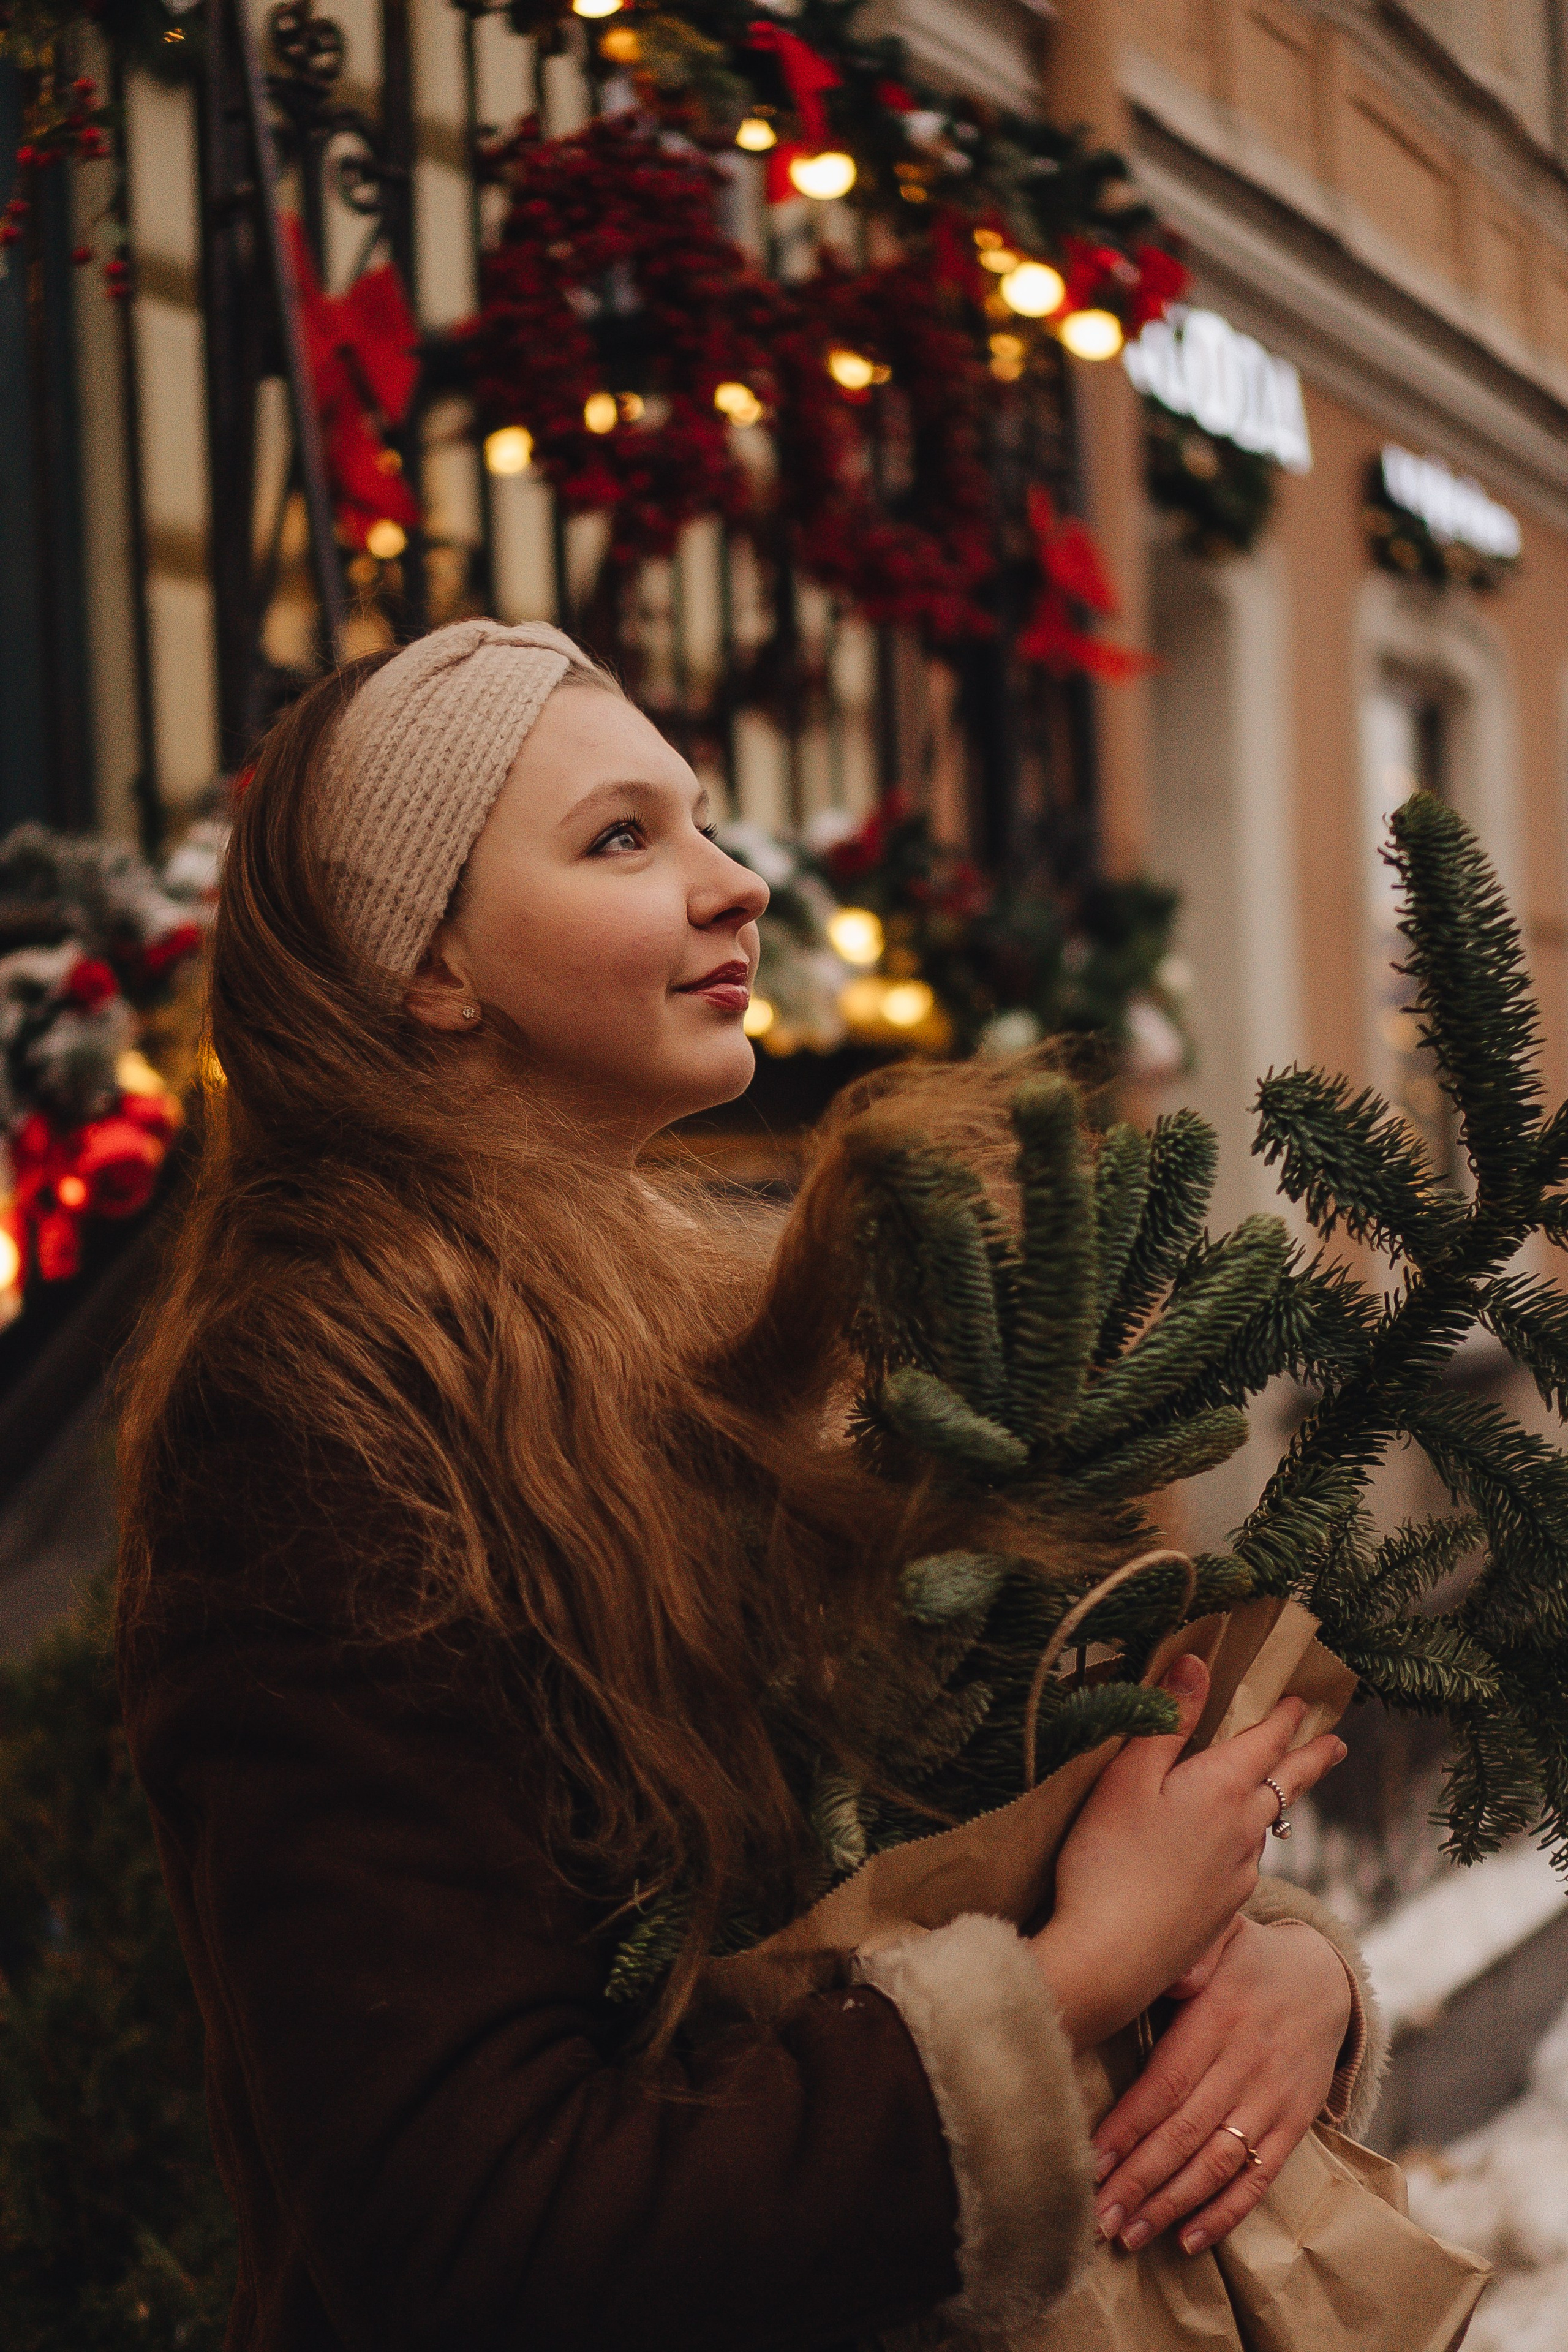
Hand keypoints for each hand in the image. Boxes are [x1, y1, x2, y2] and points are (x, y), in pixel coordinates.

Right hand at [1030, 1654, 1346, 2048]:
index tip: (1304, 1700)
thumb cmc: (1108, 1859)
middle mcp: (1243, 1830)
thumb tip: (1197, 1663)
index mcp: (1222, 1789)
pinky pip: (1244, 1862)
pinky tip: (1226, 1850)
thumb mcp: (1127, 1777)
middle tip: (1338, 1744)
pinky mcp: (1223, 1912)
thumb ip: (1166, 1720)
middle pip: (1286, 1785)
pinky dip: (1245, 1841)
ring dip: (1275, 1801)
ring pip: (1264, 1826)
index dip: (1284, 1717)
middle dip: (1311, 1759)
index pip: (1266, 1741)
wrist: (1110, 1960)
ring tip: (1275, 1789)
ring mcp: (1238, 1876)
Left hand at [1088, 1915, 1353, 2257]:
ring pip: (1219, 2163)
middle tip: (1098, 2219)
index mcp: (1218, 2018)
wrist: (1325, 1977)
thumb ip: (1189, 1953)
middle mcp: (1246, 2064)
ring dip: (1172, 2205)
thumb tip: (1161, 1969)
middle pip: (1186, 2133)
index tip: (1090, 2162)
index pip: (1166, 2084)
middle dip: (1139, 2181)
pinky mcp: (1295, 2124)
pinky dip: (1227, 2213)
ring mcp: (1273, 2099)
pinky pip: (1260, 2177)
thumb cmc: (1247, 1958)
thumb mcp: (1221, 1934)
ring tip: (1129, 2237)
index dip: (1128, 2128)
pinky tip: (1190, 2239)